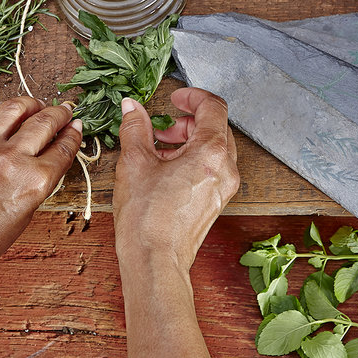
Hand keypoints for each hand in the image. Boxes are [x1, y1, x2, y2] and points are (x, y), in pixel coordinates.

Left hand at [0, 96, 81, 270]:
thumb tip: (47, 158)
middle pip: (44, 123)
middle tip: (65, 111)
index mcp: (33, 182)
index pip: (62, 149)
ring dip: (32, 104)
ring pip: (15, 109)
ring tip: (38, 105)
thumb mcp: (24, 215)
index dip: (73, 136)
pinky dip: (3, 118)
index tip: (76, 128)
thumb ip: (38, 182)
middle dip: (60, 114)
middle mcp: (11, 159)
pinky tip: (7, 120)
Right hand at [114, 87, 239, 277]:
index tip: (175, 98)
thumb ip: (135, 128)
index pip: (213, 107)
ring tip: (159, 151)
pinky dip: (193, 159)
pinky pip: (211, 168)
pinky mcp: (216, 201)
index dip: (192, 96)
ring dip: (189, 141)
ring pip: (214, 148)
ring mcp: (224, 187)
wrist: (155, 261)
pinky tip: (166, 170)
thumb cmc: (147, 218)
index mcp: (211, 153)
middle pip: (216, 128)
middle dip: (187, 122)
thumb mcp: (135, 163)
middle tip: (161, 130)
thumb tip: (131, 107)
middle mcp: (226, 169)